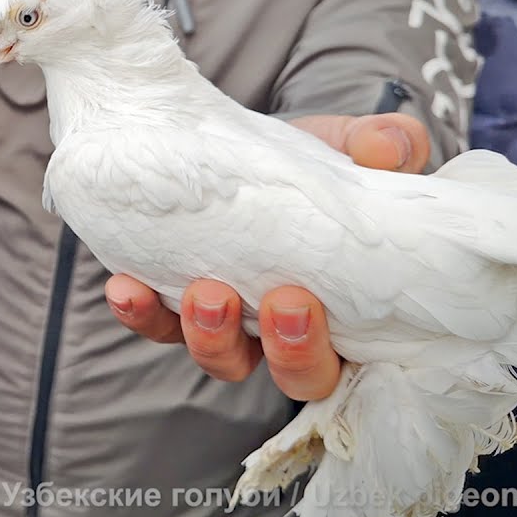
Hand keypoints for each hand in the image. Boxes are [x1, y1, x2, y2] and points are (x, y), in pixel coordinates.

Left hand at [105, 112, 430, 400]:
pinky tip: (126, 286)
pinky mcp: (172, 299)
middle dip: (287, 349)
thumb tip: (389, 148)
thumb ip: (380, 143)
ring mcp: (230, 320)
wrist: (231, 141)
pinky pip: (155, 323)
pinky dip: (140, 310)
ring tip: (205, 291)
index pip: (352, 361)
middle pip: (295, 374)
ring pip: (222, 357)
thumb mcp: (347, 145)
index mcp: (349, 309)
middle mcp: (288, 330)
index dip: (329, 351)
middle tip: (279, 301)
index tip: (306, 304)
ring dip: (210, 334)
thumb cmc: (310, 158)